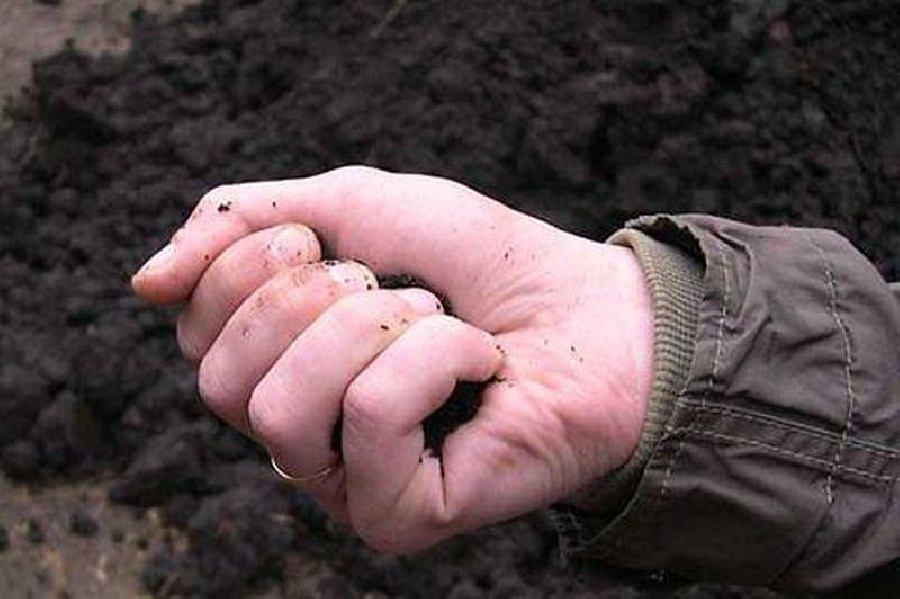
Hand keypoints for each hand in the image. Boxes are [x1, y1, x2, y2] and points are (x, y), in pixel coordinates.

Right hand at [132, 166, 652, 552]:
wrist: (592, 309)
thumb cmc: (479, 262)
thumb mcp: (354, 205)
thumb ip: (243, 226)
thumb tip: (142, 284)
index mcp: (280, 363)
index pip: (191, 331)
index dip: (242, 265)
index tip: (321, 240)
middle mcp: (301, 435)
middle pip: (220, 380)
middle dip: (307, 298)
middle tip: (383, 281)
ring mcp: (346, 485)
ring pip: (278, 409)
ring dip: (367, 327)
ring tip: (432, 317)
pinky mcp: (400, 516)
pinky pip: (369, 417)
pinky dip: (431, 356)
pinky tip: (477, 362)